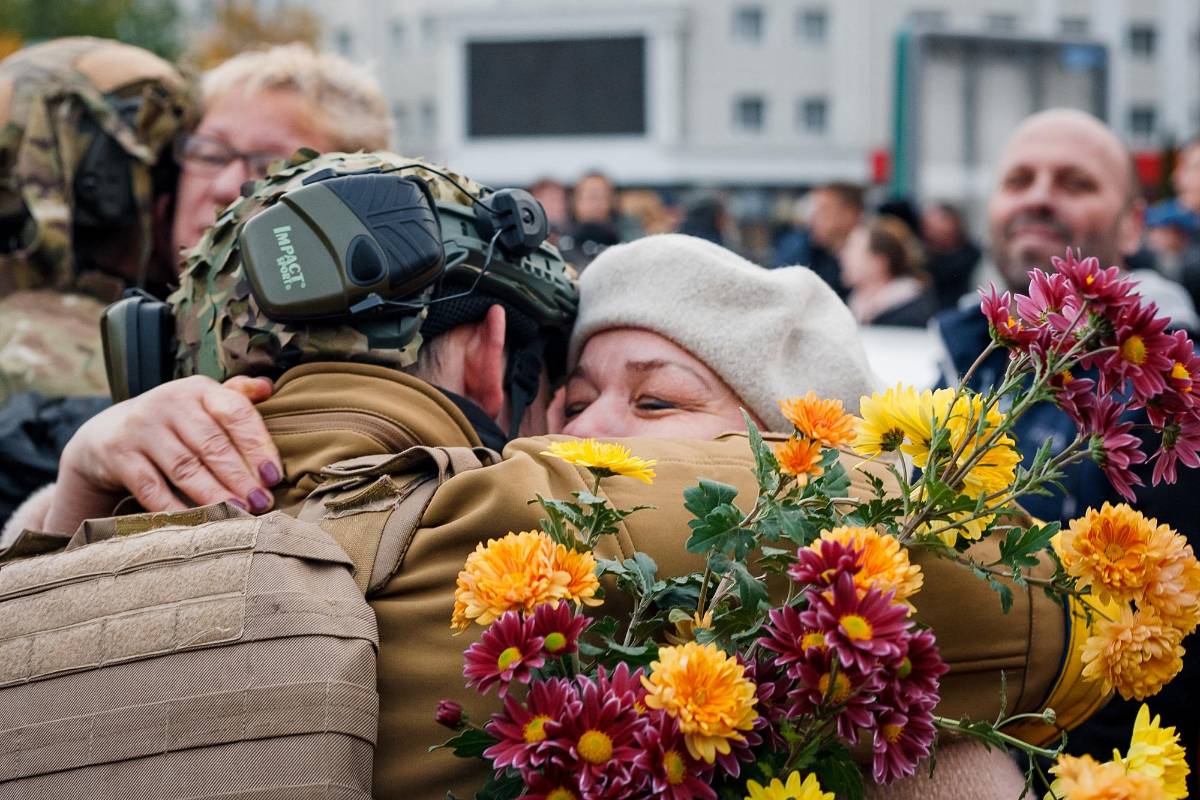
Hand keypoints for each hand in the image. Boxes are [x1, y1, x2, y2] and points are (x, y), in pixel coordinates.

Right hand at [46, 375, 280, 532]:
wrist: (109, 432)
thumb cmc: (174, 421)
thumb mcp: (201, 401)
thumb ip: (235, 396)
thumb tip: (269, 387)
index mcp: (198, 389)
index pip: (235, 412)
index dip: (257, 445)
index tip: (274, 476)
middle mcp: (169, 403)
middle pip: (212, 444)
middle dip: (241, 477)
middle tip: (262, 503)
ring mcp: (141, 429)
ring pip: (185, 468)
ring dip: (215, 495)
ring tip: (239, 513)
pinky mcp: (119, 455)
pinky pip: (152, 488)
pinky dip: (175, 509)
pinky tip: (197, 523)